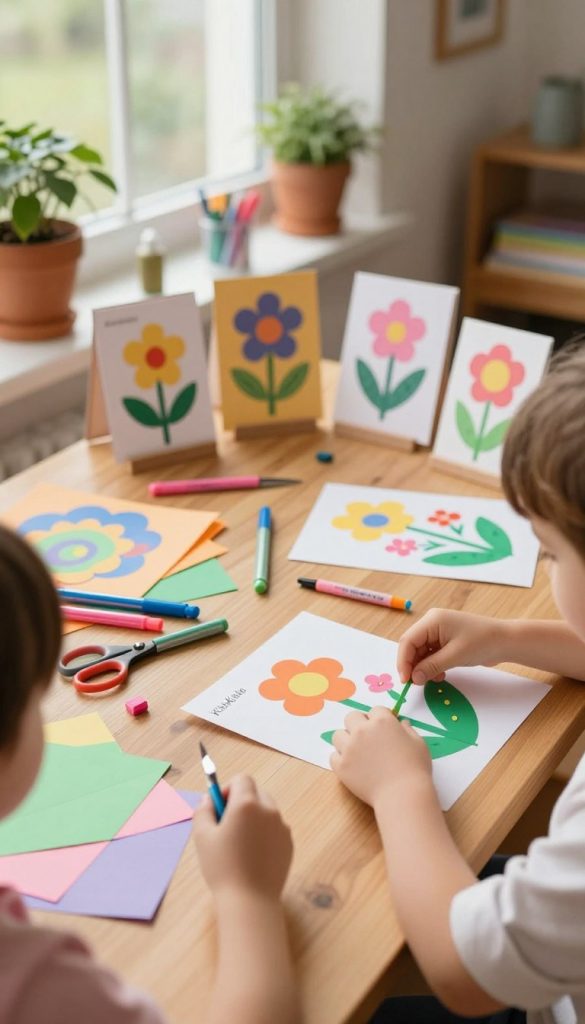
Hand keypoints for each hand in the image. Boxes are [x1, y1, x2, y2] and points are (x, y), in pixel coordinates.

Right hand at [193, 774, 292, 900]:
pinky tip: (253, 856)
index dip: (228, 788)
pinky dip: (264, 833)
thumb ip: (203, 811)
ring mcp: (282, 827)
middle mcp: (269, 810)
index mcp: (247, 804)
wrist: (249, 901)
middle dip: (241, 802)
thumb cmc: (222, 867)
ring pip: (266, 810)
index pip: (242, 779)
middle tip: (226, 825)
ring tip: (239, 843)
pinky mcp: (289, 843)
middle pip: (256, 792)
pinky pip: (275, 828)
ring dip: (253, 817)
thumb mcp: (202, 837)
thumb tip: (209, 799)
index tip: (219, 807)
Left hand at [331, 707, 431, 808]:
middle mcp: (362, 730)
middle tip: (368, 738)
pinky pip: (333, 756)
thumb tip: (402, 724)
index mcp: (382, 721)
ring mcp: (349, 748)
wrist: (402, 795)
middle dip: (359, 724)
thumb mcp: (418, 743)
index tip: (384, 729)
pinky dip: (341, 759)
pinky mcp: (341, 766)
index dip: (381, 719)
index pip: (375, 710)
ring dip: (346, 740)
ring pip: (338, 735)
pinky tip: (352, 765)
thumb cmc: (415, 768)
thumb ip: (408, 730)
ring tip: (357, 752)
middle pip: (351, 717)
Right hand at [397, 609, 508, 685]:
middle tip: (414, 683)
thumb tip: (413, 678)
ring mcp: (439, 631)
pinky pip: (431, 654)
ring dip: (423, 667)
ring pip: (421, 652)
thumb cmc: (482, 643)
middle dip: (412, 665)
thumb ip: (431, 667)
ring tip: (432, 680)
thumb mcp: (454, 656)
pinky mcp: (445, 640)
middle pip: (412, 646)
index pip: (408, 641)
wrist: (505, 641)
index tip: (405, 680)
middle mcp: (432, 623)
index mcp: (432, 620)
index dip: (403, 661)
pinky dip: (432, 666)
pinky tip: (440, 675)